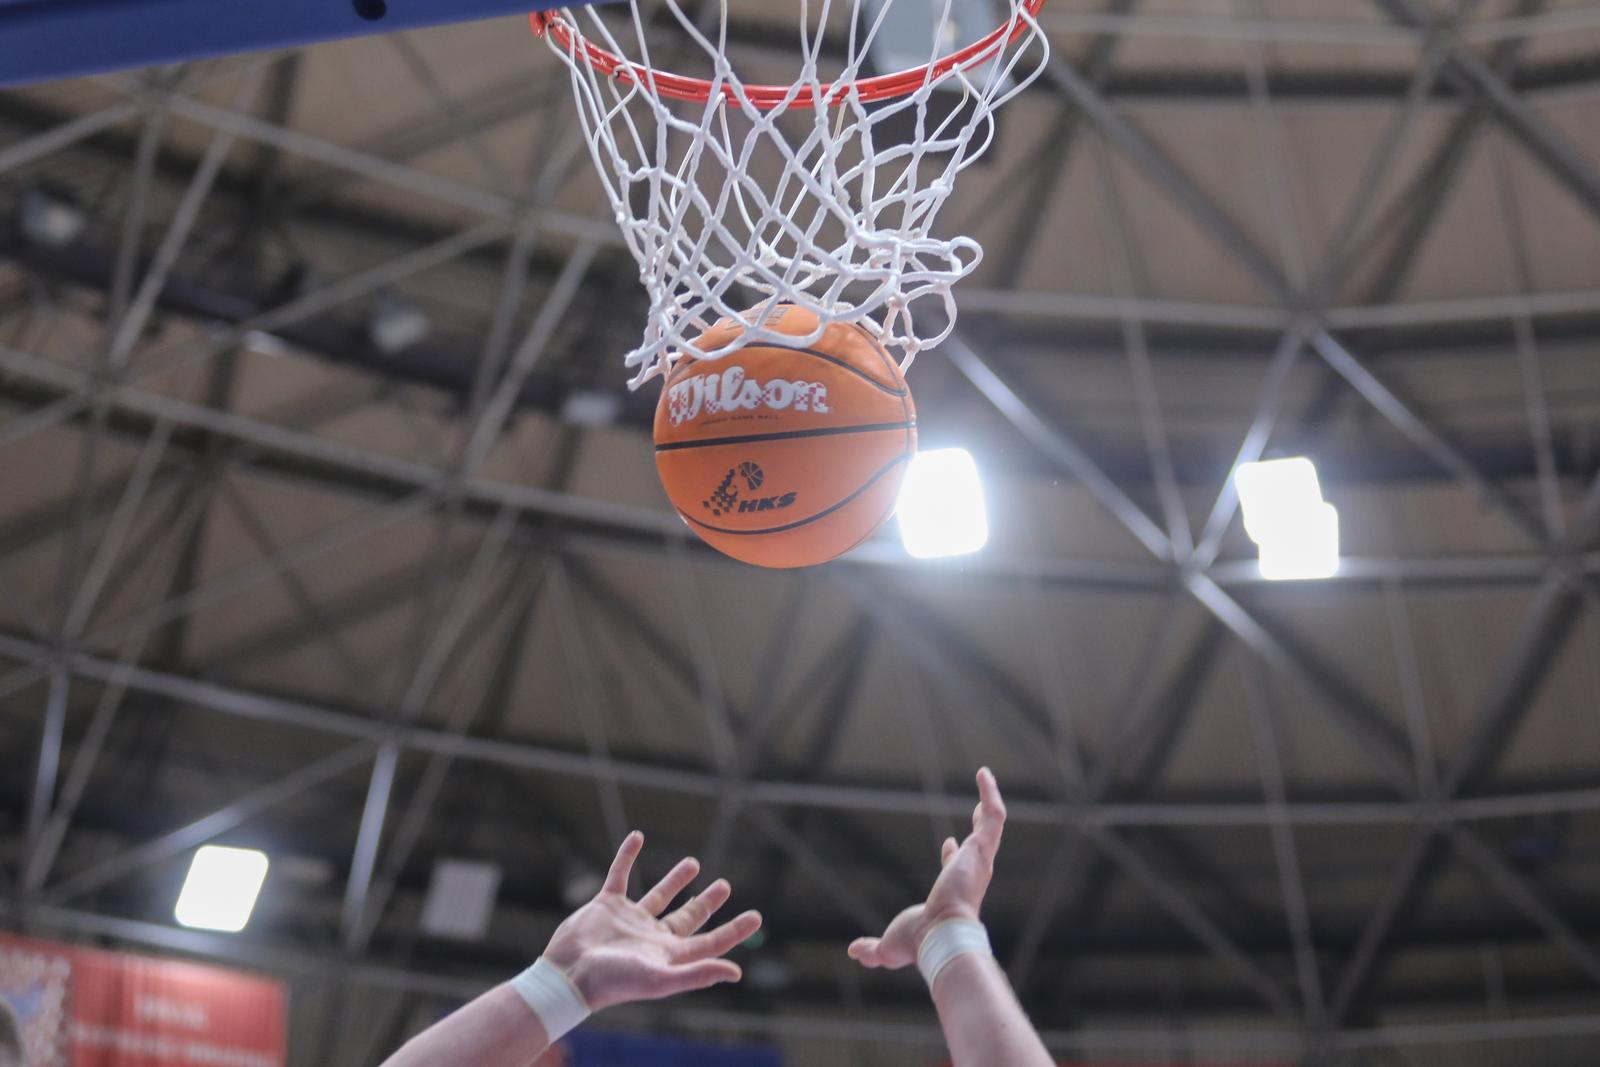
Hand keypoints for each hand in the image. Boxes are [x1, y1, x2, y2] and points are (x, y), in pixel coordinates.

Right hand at [541, 832, 761, 1010]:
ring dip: (675, 879)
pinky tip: (637, 837)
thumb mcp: (660, 979)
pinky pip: (620, 874)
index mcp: (669, 955)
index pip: (710, 941)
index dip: (735, 930)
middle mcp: (652, 937)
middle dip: (706, 903)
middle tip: (724, 886)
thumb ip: (697, 974)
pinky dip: (628, 855)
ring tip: (694, 863)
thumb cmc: (614, 981)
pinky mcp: (606, 904)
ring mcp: (629, 919)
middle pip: (687, 918)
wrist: (568, 975)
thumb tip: (736, 972)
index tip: (756, 916)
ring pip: (658, 895)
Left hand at [847, 767, 1005, 970]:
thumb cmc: (920, 944)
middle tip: (979, 810)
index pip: (957, 869)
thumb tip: (853, 952)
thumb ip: (872, 949)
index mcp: (954, 893)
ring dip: (990, 801)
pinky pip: (994, 814)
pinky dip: (991, 793)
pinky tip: (984, 774)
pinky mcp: (982, 849)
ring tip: (986, 778)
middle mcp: (971, 875)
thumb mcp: (890, 946)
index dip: (953, 856)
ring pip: (992, 824)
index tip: (950, 844)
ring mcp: (979, 861)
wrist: (940, 939)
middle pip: (979, 845)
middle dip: (980, 828)